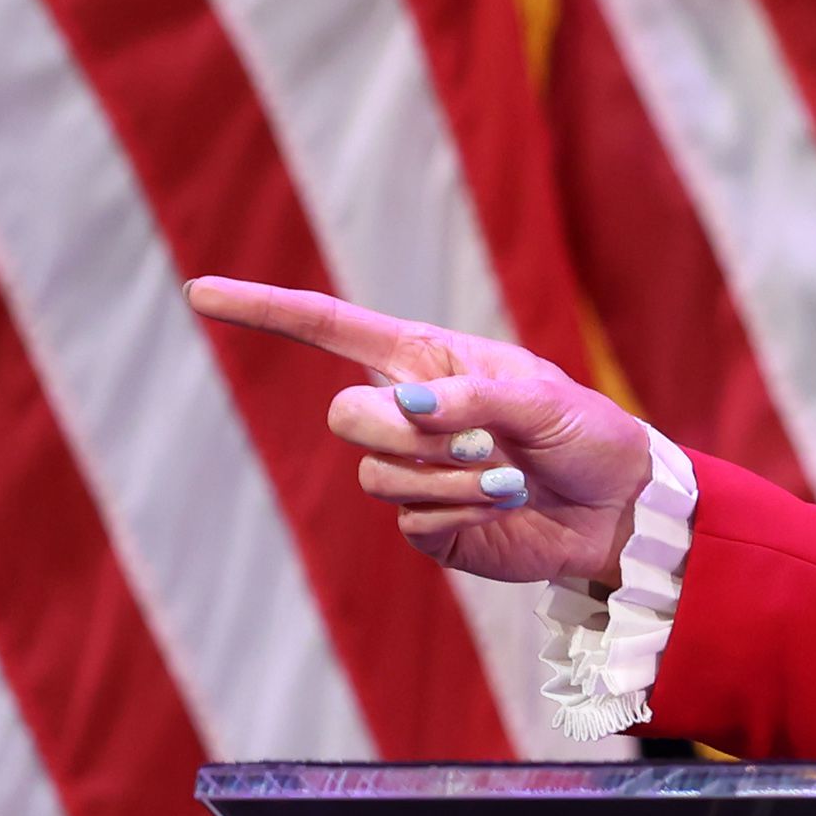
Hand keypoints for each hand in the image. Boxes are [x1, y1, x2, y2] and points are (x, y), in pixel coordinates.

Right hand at [184, 277, 651, 589]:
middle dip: (403, 433)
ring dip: (450, 479)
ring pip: (376, 475)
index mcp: (427, 359)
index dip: (264, 310)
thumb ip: (475, 397)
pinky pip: (411, 519)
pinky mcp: (425, 524)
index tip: (199, 291)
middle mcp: (408, 411)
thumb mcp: (544, 399)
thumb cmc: (587, 433)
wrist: (616, 507)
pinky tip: (507, 503)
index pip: (329, 328)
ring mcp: (411, 471)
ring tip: (510, 477)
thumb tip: (405, 405)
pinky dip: (462, 510)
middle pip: (345, 415)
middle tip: (479, 442)